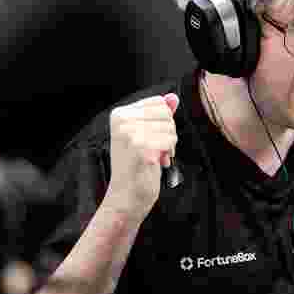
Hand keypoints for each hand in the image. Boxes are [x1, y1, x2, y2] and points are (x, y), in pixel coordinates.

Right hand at [106, 93, 178, 218]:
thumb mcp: (147, 134)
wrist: (126, 197)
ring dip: (169, 145)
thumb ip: (160, 114)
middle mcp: (122, 120)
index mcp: (120, 114)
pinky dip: (168, 154)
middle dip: (168, 133)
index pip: (159, 102)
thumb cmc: (137, 166)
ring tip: (155, 157)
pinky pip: (170, 141)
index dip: (163, 121)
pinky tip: (157, 163)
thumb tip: (174, 97)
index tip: (152, 138)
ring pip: (170, 127)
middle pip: (166, 113)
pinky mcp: (141, 147)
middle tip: (156, 150)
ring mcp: (130, 133)